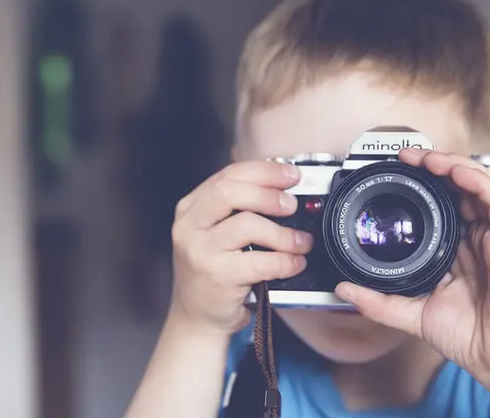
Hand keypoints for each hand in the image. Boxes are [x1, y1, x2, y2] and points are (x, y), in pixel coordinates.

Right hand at [169, 161, 313, 335]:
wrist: (196, 318)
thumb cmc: (212, 273)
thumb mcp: (213, 234)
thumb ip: (236, 209)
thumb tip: (281, 188)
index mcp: (191, 209)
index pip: (227, 175)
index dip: (263, 171)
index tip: (290, 174)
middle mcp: (190, 227)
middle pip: (230, 192)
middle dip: (269, 194)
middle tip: (292, 205)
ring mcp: (201, 251)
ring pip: (248, 224)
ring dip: (283, 233)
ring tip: (300, 242)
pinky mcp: (218, 276)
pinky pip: (261, 261)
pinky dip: (285, 261)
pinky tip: (294, 263)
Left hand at [334, 149, 489, 416]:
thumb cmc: (468, 337)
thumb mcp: (410, 314)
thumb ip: (376, 301)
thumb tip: (342, 289)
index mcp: (456, 249)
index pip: (441, 204)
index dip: (421, 184)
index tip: (396, 172)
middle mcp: (475, 238)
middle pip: (458, 187)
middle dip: (433, 165)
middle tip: (406, 156)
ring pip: (477, 185)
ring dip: (452, 164)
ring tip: (425, 157)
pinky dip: (475, 180)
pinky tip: (454, 171)